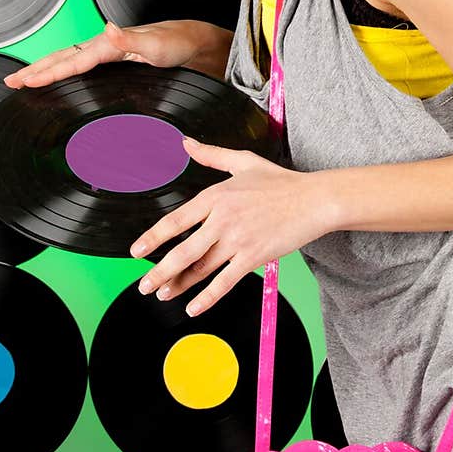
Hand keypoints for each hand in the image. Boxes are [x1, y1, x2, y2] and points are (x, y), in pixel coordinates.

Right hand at [2, 20, 208, 88]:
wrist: (191, 43)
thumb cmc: (175, 44)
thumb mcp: (156, 45)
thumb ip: (130, 39)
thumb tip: (107, 29)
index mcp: (109, 45)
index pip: (73, 61)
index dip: (50, 72)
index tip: (28, 81)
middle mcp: (104, 46)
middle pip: (62, 59)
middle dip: (35, 71)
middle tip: (10, 82)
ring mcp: (106, 53)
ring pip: (67, 61)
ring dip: (44, 70)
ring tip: (23, 80)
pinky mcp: (111, 60)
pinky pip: (79, 66)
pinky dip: (61, 72)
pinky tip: (55, 79)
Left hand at [131, 136, 330, 315]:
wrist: (314, 200)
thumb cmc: (281, 182)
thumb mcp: (243, 161)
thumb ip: (211, 155)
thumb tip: (186, 143)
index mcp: (216, 196)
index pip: (176, 221)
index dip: (153, 238)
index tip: (137, 251)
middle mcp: (222, 220)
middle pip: (183, 250)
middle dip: (159, 271)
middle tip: (144, 285)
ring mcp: (238, 240)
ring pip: (201, 269)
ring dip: (179, 285)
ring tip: (163, 295)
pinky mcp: (253, 257)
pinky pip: (225, 282)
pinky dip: (207, 297)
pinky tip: (194, 308)